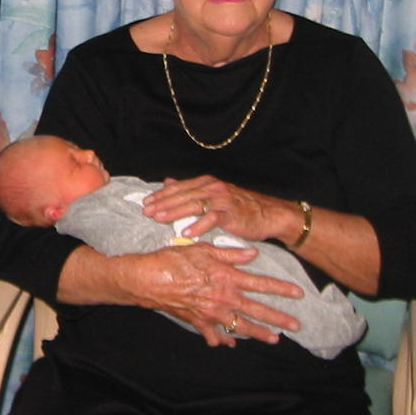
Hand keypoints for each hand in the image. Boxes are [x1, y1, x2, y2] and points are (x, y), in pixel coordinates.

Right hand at [117, 242, 302, 346]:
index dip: (280, 289)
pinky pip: (213, 333)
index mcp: (226, 278)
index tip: (298, 293)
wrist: (146, 280)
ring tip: (273, 339)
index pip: (260, 284)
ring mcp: (210, 312)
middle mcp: (222, 298)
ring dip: (258, 333)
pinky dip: (222, 339)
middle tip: (296, 325)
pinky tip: (229, 344)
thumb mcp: (201, 249)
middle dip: (278, 318)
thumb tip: (252, 254)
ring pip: (239, 325)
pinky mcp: (197, 320)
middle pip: (256, 310)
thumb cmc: (172, 260)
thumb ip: (229, 254)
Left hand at [143, 175, 298, 245]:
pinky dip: (198, 226)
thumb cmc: (240, 207)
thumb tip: (168, 181)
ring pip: (194, 204)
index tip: (146, 202)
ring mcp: (222, 200)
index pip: (179, 187)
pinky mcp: (231, 214)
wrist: (269, 214)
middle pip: (183, 195)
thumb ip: (190, 189)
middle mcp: (213, 188)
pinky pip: (212, 219)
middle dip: (163, 203)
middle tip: (146, 211)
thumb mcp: (213, 194)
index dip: (161, 194)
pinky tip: (186, 233)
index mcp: (207, 183)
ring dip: (174, 212)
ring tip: (159, 219)